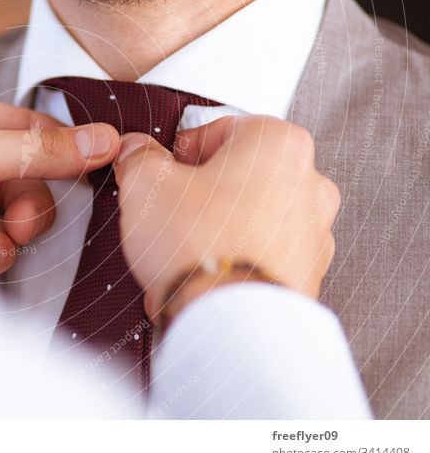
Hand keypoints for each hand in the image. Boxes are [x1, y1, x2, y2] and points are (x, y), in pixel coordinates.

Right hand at [113, 116, 340, 321]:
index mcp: (279, 144)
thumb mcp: (147, 183)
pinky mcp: (307, 274)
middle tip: (171, 212)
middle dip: (201, 193)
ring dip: (217, 228)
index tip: (162, 172)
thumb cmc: (200, 246)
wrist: (230, 322)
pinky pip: (261, 256)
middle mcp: (309, 183)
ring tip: (182, 251)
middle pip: (238, 175)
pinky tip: (202, 275)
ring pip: (250, 217)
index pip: (218, 130)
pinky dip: (233, 261)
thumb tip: (137, 152)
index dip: (180, 153)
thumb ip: (140, 156)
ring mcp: (314, 232)